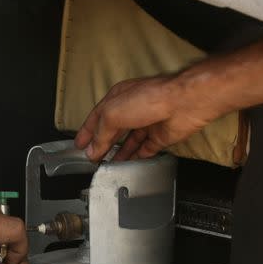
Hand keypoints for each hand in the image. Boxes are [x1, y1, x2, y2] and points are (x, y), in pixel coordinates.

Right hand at [74, 75, 219, 161]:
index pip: (97, 117)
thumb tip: (93, 149)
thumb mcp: (113, 114)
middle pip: (112, 131)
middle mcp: (132, 110)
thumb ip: (101, 134)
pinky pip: (145, 150)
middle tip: (92, 158)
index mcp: (118, 98)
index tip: (79, 144)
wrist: (183, 103)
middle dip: (101, 145)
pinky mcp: (160, 136)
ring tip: (108, 165)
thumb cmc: (151, 97)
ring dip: (118, 154)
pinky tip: (130, 165)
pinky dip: (137, 158)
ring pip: (129, 142)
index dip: (86, 131)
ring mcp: (147, 123)